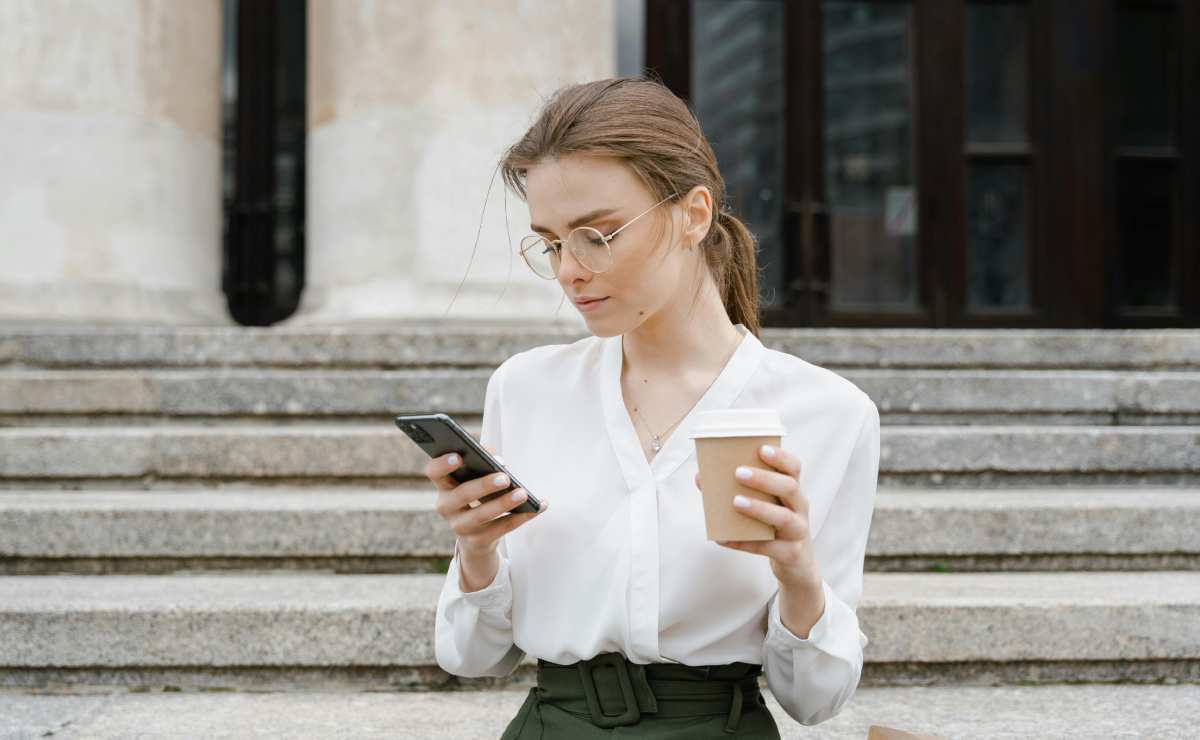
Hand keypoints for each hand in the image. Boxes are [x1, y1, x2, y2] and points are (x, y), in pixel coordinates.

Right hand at [426, 443, 546, 559]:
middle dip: (484, 485)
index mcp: (444, 486)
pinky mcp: (478, 541)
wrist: (475, 537)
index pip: (434, 472)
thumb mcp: (475, 479)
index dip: (443, 464)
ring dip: (504, 503)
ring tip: (523, 493)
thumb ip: (482, 461)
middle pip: (462, 494)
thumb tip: (497, 459)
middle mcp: (447, 507)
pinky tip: (537, 506)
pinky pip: (501, 529)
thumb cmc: (477, 497)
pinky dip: (521, 517)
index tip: (459, 456)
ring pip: (481, 515)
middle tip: (505, 477)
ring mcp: (460, 527)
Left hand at [694, 444, 820, 590]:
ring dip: (759, 508)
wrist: (796, 561)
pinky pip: (768, 547)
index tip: (761, 449)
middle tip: (738, 473)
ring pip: (783, 517)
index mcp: (792, 490)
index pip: (794, 468)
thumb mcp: (764, 504)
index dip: (780, 457)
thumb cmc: (772, 524)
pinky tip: (723, 539)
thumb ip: (738, 490)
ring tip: (736, 502)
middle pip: (790, 487)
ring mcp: (798, 530)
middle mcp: (800, 507)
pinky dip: (744, 543)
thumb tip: (700, 477)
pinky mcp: (791, 553)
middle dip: (764, 479)